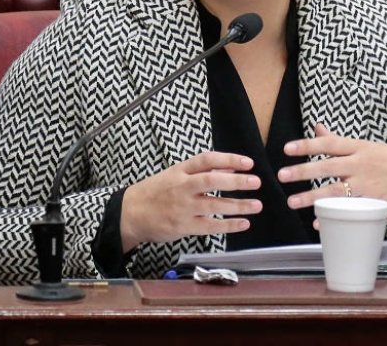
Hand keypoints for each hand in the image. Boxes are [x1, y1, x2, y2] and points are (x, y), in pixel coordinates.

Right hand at [120, 152, 261, 250]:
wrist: (129, 214)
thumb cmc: (154, 192)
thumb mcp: (174, 174)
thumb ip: (201, 171)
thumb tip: (229, 168)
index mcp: (180, 171)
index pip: (206, 160)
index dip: (228, 160)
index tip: (248, 163)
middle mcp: (182, 187)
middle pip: (212, 181)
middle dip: (237, 182)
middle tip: (256, 182)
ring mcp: (183, 208)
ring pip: (214, 205)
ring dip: (239, 206)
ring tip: (257, 205)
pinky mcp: (183, 226)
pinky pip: (210, 226)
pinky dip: (229, 225)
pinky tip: (243, 223)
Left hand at [277, 123, 386, 218]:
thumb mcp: (365, 145)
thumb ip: (338, 140)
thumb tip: (317, 128)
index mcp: (358, 147)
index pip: (329, 143)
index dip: (307, 145)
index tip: (287, 149)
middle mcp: (360, 164)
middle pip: (328, 166)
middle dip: (303, 171)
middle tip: (282, 175)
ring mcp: (366, 184)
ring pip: (335, 191)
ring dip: (312, 197)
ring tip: (292, 202)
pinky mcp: (372, 201)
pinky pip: (349, 210)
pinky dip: (333, 216)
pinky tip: (318, 222)